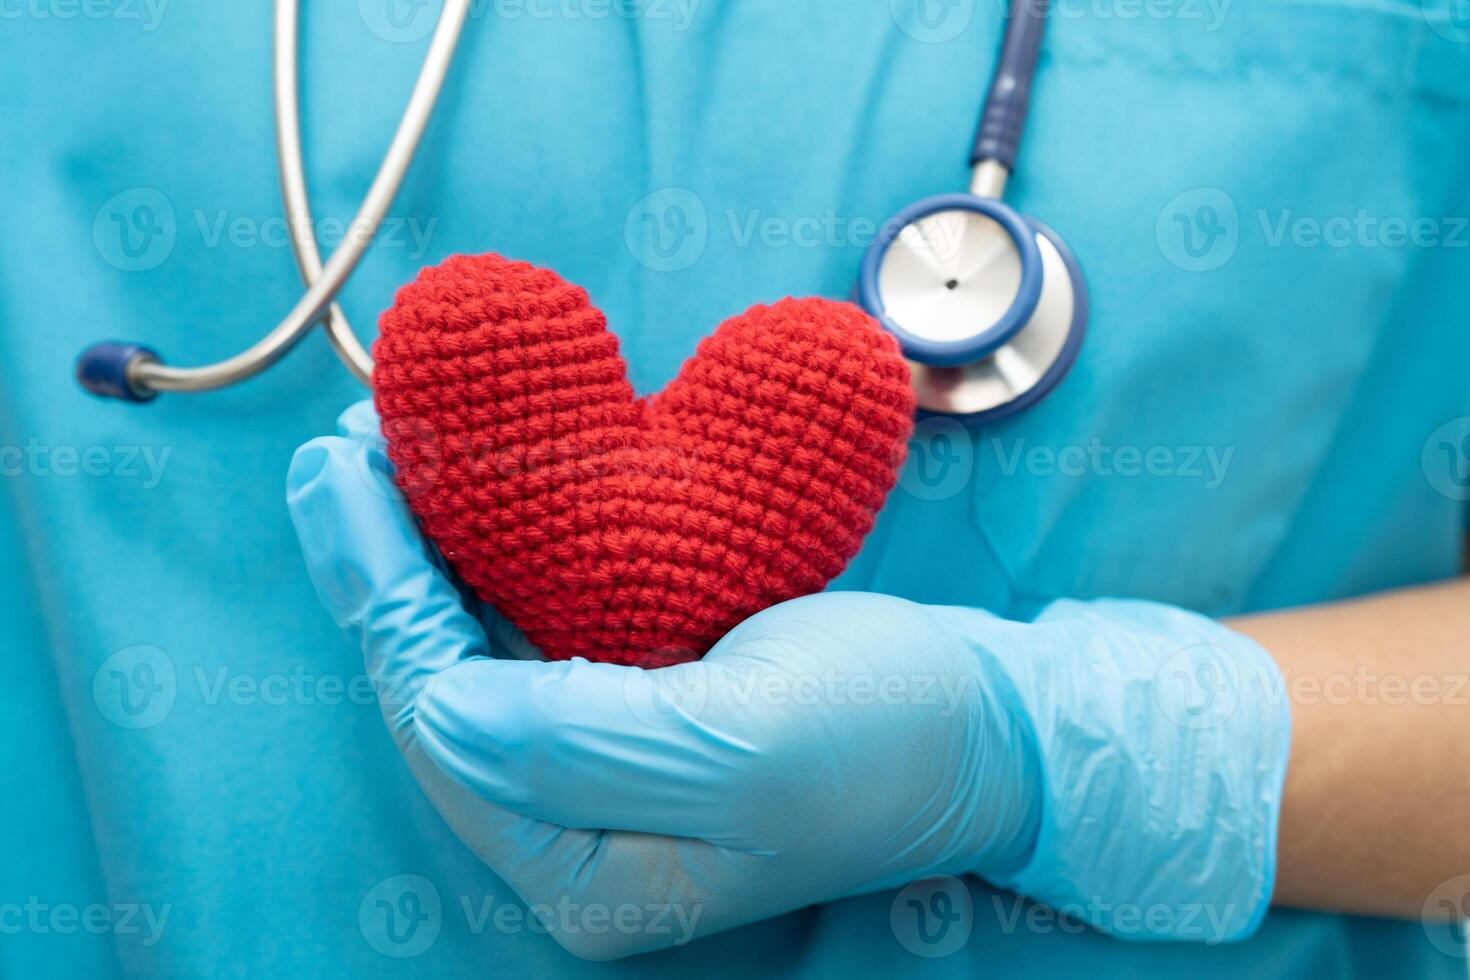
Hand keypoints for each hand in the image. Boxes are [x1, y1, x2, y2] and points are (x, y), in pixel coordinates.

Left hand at [287, 402, 1289, 959]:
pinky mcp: (629, 709)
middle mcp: (574, 832)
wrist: (985, 717)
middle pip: (440, 689)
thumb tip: (438, 703)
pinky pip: (529, 634)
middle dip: (382, 571)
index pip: (447, 730)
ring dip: (423, 554)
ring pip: (474, 653)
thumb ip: (580, 745)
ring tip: (378, 453)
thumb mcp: (745, 750)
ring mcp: (598, 771)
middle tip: (339, 452)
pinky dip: (489, 558)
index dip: (386, 601)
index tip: (343, 479)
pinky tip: (465, 492)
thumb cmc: (885, 733)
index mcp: (588, 872)